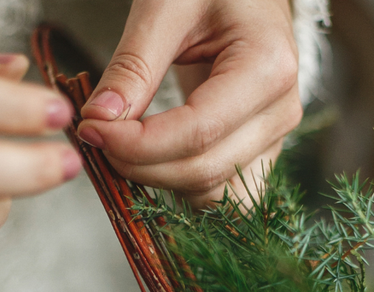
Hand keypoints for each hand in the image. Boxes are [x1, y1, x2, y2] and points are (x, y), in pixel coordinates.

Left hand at [76, 0, 301, 205]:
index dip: (140, 143)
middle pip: (206, 169)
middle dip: (143, 164)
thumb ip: (134, 65)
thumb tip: (99, 119)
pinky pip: (225, 192)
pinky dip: (184, 184)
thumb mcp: (165, 5)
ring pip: (215, 191)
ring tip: (124, 145)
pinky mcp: (263, 151)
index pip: (199, 131)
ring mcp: (277, 137)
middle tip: (97, 136)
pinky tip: (153, 158)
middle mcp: (281, 111)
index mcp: (268, 67)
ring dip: (163, 179)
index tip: (92, 129)